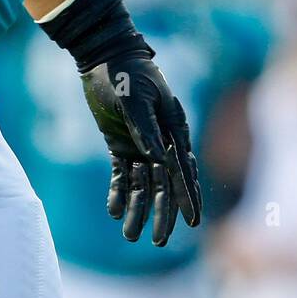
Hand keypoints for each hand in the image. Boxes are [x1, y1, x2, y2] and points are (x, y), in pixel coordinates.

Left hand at [82, 56, 201, 245]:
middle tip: (158, 241)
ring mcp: (140, 144)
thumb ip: (144, 127)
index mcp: (172, 127)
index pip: (182, 168)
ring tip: (130, 235)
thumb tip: (157, 159)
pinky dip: (118, 193)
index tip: (193, 222)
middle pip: (165, 183)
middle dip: (163, 213)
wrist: (103, 55)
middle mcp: (160, 140)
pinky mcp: (120, 145)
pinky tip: (113, 211)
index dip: (188, 196)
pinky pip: (121, 175)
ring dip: (138, 209)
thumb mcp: (134, 96)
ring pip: (143, 184)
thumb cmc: (124, 70)